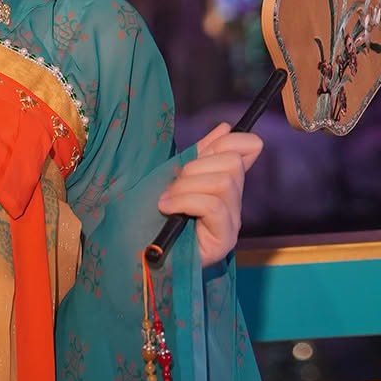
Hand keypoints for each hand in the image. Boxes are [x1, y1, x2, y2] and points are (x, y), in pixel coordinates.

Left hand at [157, 122, 263, 266]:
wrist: (132, 251)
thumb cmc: (148, 214)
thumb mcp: (172, 176)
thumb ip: (199, 153)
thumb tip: (225, 128)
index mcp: (223, 182)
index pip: (248, 148)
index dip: (232, 141)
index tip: (206, 149)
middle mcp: (233, 202)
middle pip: (232, 163)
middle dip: (195, 168)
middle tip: (172, 188)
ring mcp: (231, 222)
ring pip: (223, 182)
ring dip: (186, 188)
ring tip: (167, 202)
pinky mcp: (224, 240)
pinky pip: (213, 204)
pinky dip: (185, 202)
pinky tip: (167, 209)